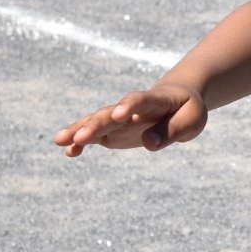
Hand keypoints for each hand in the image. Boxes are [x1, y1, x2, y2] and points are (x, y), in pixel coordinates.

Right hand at [53, 83, 207, 156]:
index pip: (141, 100)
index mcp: (155, 100)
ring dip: (79, 131)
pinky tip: (69, 152)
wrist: (177, 99)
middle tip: (79, 137)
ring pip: (97, 122)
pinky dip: (81, 143)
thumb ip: (171, 131)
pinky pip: (95, 136)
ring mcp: (119, 118)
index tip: (118, 115)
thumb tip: (149, 145)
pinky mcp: (113, 130)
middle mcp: (131, 107)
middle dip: (95, 124)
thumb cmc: (187, 109)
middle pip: (111, 113)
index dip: (130, 106)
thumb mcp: (191, 120)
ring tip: (59, 140)